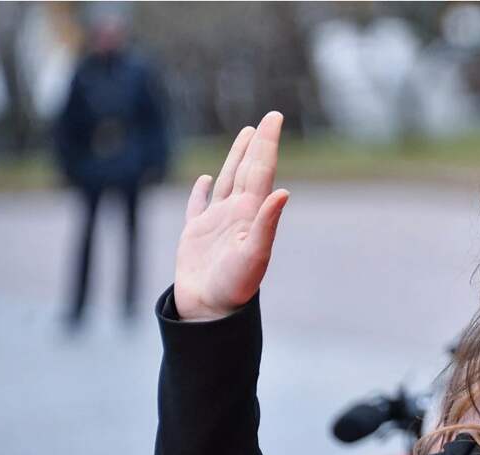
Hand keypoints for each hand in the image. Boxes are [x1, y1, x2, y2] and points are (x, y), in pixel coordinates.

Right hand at [173, 111, 288, 320]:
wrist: (211, 312)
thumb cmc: (235, 287)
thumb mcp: (255, 255)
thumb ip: (268, 224)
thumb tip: (283, 192)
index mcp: (251, 213)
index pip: (262, 170)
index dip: (267, 143)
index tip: (275, 117)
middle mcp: (237, 214)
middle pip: (248, 170)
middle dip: (256, 144)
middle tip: (267, 119)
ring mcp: (216, 222)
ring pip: (227, 180)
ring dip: (236, 158)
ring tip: (245, 136)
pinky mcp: (195, 234)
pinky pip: (199, 205)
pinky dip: (202, 190)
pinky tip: (207, 178)